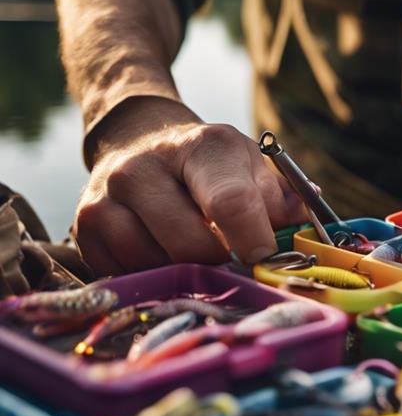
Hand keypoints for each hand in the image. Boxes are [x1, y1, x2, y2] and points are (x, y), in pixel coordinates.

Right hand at [74, 97, 305, 274]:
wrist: (140, 140)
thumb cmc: (213, 165)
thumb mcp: (252, 166)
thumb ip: (282, 200)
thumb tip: (302, 231)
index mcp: (201, 147)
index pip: (231, 202)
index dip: (254, 240)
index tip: (265, 258)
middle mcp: (143, 167)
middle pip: (193, 246)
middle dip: (220, 261)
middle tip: (229, 253)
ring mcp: (105, 197)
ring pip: (159, 266)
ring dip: (186, 270)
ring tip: (194, 247)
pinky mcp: (85, 229)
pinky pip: (129, 275)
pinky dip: (155, 275)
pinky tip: (163, 251)